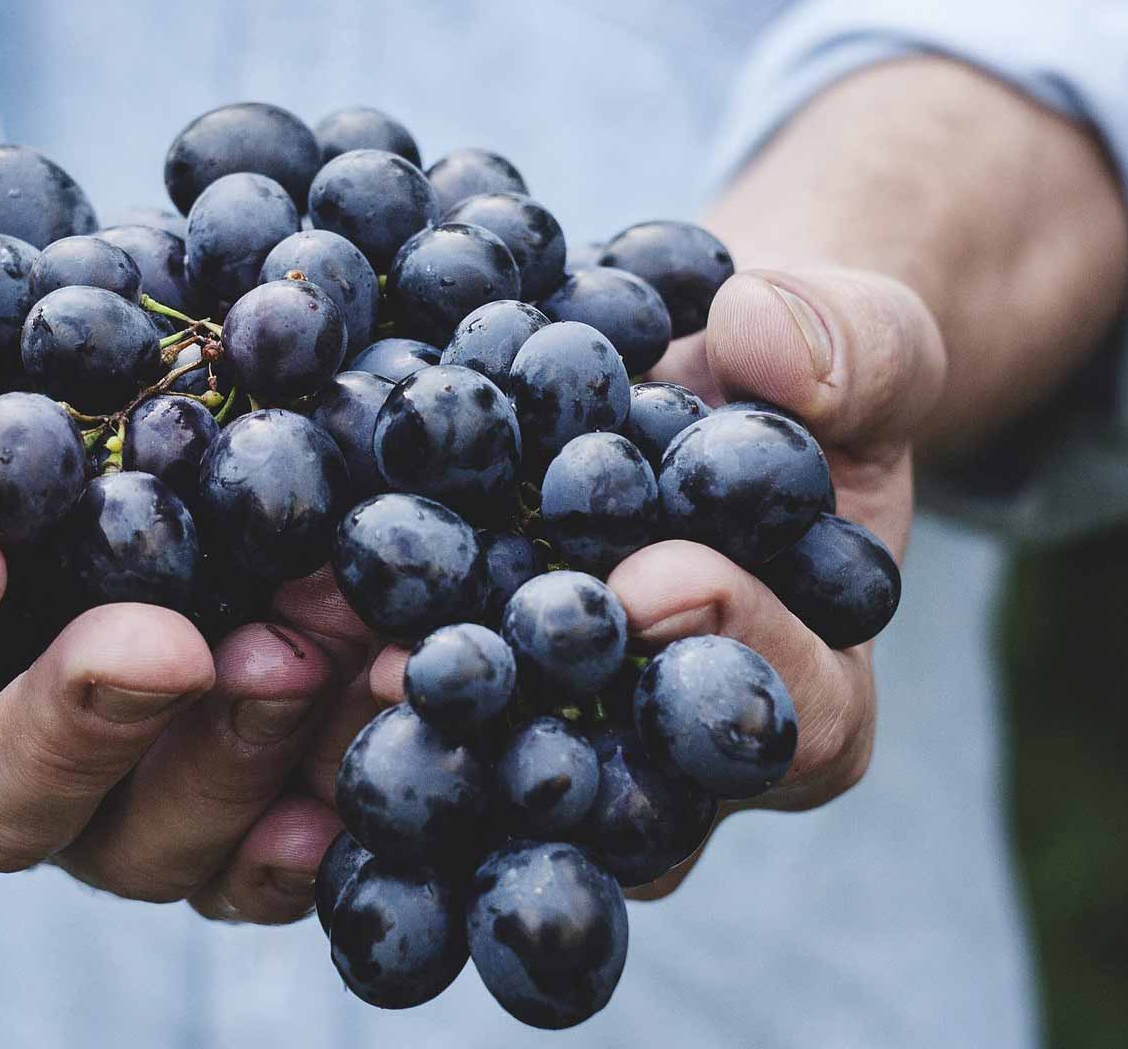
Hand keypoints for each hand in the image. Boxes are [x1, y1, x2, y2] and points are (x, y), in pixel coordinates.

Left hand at [361, 262, 945, 895]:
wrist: (687, 381)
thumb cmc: (796, 377)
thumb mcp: (861, 342)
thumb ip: (849, 348)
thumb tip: (761, 337)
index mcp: (813, 694)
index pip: (797, 712)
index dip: (735, 648)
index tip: (655, 577)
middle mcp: (681, 763)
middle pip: (626, 789)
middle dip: (535, 729)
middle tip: (438, 666)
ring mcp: (566, 748)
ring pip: (499, 783)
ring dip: (412, 731)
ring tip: (329, 661)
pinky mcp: (469, 712)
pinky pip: (413, 729)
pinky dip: (339, 689)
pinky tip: (265, 644)